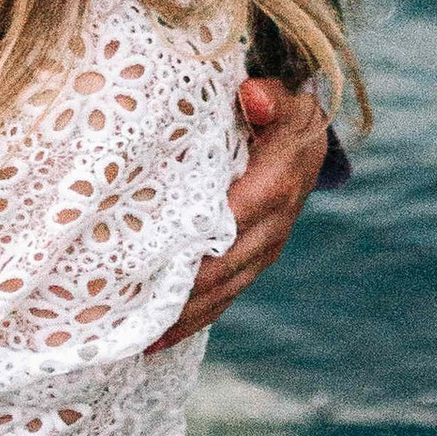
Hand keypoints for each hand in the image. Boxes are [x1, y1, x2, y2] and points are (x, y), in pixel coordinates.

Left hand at [151, 79, 330, 350]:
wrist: (307, 142)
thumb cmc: (282, 113)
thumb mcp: (283, 96)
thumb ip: (268, 96)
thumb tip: (253, 96)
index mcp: (275, 186)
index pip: (232, 218)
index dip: (195, 243)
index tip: (154, 263)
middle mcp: (272, 227)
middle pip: (222, 267)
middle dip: (179, 292)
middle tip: (129, 310)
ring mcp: (263, 250)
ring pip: (222, 291)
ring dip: (182, 316)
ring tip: (135, 339)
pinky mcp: (253, 263)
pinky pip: (225, 297)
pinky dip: (193, 319)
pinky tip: (156, 340)